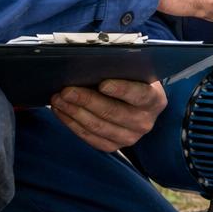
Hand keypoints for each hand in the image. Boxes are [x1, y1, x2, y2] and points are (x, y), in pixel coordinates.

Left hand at [51, 78, 166, 151]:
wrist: (138, 105)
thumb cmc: (132, 82)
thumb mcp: (134, 73)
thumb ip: (120, 70)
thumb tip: (91, 65)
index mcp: (155, 100)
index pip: (139, 94)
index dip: (121, 89)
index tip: (103, 84)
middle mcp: (145, 122)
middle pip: (113, 112)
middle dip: (86, 100)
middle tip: (66, 90)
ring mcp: (130, 137)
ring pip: (97, 126)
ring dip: (74, 112)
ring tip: (58, 99)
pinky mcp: (114, 146)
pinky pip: (89, 138)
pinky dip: (72, 124)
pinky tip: (61, 111)